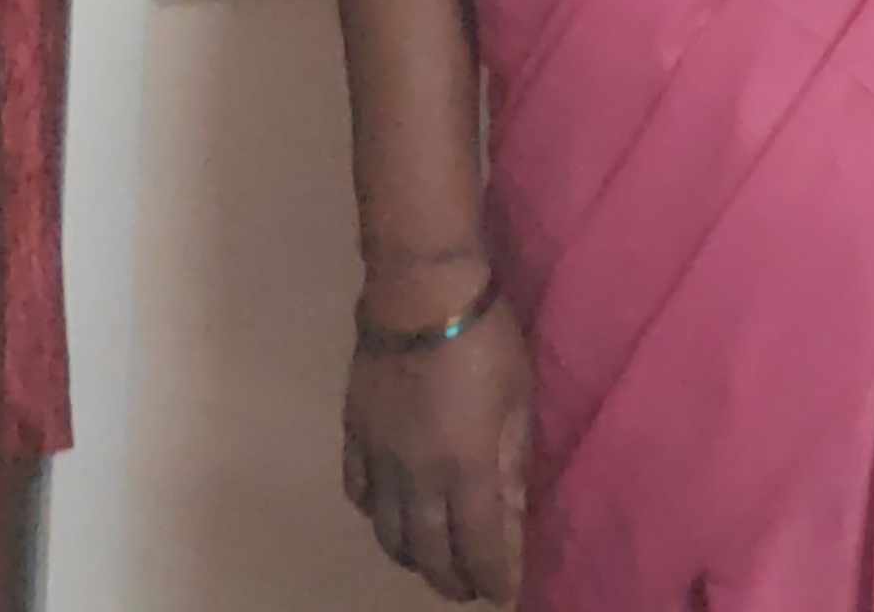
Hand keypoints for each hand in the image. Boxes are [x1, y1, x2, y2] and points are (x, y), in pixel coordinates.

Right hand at [344, 303, 532, 603]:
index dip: (493, 579)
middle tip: (470, 587)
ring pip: (389, 533)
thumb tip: (511, 519)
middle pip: (430, 552)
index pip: (479, 546)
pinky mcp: (355, 434)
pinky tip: (392, 515)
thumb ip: (512, 464)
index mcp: (466, 468)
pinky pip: (360, 493)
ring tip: (433, 561)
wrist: (419, 292)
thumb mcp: (518, 400)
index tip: (503, 596)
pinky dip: (377, 517)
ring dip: (414, 557)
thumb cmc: (486, 339)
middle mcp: (418, 476)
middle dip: (453, 579)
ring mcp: (380, 458)